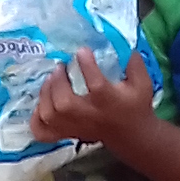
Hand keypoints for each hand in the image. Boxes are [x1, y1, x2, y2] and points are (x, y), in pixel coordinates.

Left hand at [30, 51, 154, 149]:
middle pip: (65, 104)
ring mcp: (76, 126)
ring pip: (51, 116)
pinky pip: (44, 132)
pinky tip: (40, 105)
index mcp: (109, 102)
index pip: (96, 86)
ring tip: (49, 79)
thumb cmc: (135, 106)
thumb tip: (124, 45)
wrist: (131, 135)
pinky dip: (36, 119)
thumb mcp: (142, 84)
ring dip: (45, 95)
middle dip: (58, 82)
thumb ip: (134, 64)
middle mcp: (89, 116)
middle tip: (59, 67)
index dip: (87, 66)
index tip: (81, 51)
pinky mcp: (68, 133)